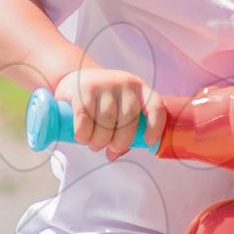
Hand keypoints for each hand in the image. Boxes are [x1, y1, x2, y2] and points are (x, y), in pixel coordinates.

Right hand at [52, 67, 166, 158]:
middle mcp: (126, 84)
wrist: (78, 78)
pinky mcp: (85, 88)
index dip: (155, 126)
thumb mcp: (119, 112)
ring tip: (94, 144)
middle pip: (128, 119)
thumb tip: (113, 155)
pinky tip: (82, 138)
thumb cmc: (103, 101)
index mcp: (141, 90)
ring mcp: (106, 84)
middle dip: (119, 142)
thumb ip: (121, 134)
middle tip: (108, 148)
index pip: (156, 107)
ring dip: (99, 140)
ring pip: (106, 121)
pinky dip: (83, 133)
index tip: (148, 142)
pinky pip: (86, 117)